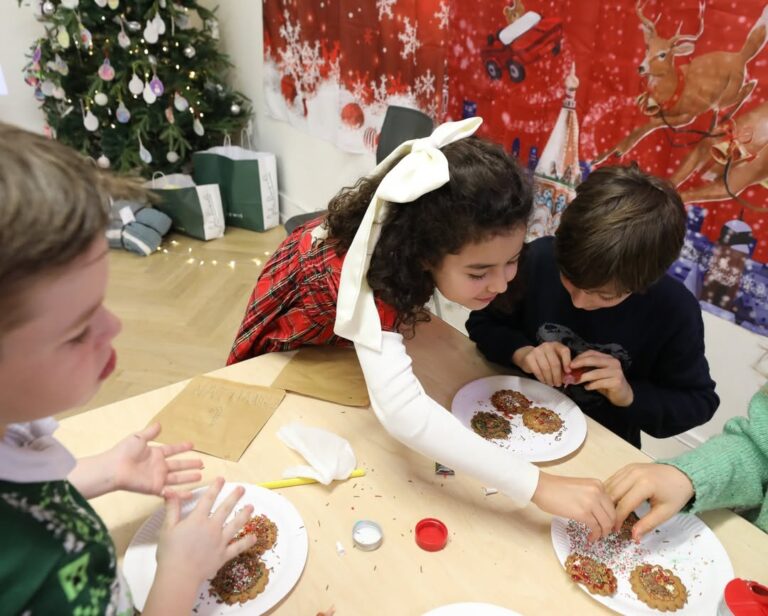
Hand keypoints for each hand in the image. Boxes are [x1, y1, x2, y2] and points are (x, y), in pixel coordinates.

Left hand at [106, 423, 202, 496]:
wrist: (114, 468)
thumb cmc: (124, 452)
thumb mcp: (138, 438)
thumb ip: (150, 432)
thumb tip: (159, 424)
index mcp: (155, 454)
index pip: (172, 450)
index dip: (182, 447)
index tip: (192, 444)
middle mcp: (159, 466)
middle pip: (178, 465)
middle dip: (190, 464)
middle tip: (202, 463)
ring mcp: (158, 478)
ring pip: (178, 478)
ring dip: (189, 477)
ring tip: (201, 476)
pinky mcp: (155, 488)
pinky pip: (170, 492)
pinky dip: (180, 494)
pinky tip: (191, 494)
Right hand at [144, 478, 257, 614]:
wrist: (179, 575)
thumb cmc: (170, 552)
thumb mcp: (167, 528)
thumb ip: (172, 508)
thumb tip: (170, 490)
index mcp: (197, 520)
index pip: (208, 499)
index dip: (215, 488)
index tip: (222, 479)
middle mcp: (212, 527)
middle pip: (225, 509)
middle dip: (234, 497)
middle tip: (242, 489)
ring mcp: (220, 541)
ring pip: (235, 525)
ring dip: (244, 515)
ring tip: (252, 507)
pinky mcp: (224, 555)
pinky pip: (238, 547)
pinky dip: (246, 542)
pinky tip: (254, 537)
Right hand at [513, 342, 571, 386]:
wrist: (528, 355)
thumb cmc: (546, 359)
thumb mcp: (556, 359)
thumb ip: (563, 367)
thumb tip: (568, 378)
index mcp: (556, 345)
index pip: (564, 351)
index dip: (567, 362)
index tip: (568, 372)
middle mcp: (547, 346)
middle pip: (555, 363)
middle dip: (557, 376)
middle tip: (558, 384)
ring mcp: (537, 351)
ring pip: (546, 368)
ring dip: (550, 379)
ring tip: (551, 384)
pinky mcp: (529, 358)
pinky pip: (537, 371)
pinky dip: (542, 378)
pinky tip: (544, 381)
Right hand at [531, 472, 615, 540]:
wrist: (542, 487)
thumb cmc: (556, 488)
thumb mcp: (581, 488)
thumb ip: (593, 496)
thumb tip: (600, 512)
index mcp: (597, 484)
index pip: (612, 504)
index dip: (612, 517)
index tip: (609, 524)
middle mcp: (598, 491)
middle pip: (612, 514)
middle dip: (610, 526)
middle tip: (605, 533)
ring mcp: (591, 502)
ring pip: (606, 522)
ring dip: (603, 532)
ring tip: (596, 536)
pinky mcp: (583, 513)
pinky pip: (596, 527)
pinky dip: (595, 535)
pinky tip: (590, 537)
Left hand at [571, 350, 632, 406]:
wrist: (622, 394)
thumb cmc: (607, 382)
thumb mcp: (597, 373)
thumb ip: (587, 369)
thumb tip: (571, 368)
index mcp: (608, 358)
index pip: (592, 353)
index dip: (580, 357)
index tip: (570, 363)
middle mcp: (613, 362)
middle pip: (593, 360)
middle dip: (580, 363)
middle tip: (570, 369)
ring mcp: (616, 372)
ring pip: (596, 373)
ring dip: (583, 377)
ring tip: (575, 381)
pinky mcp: (617, 382)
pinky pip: (600, 383)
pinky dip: (591, 385)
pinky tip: (587, 387)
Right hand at [605, 463, 693, 540]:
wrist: (682, 475)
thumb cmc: (675, 495)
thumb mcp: (665, 512)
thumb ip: (648, 524)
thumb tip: (634, 537)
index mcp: (645, 484)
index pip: (624, 504)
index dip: (618, 518)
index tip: (614, 530)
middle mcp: (634, 474)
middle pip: (613, 493)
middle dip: (608, 510)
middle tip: (607, 523)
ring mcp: (629, 469)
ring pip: (610, 485)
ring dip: (606, 500)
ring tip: (607, 514)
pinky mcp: (627, 467)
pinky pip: (613, 479)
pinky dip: (609, 490)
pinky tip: (609, 501)